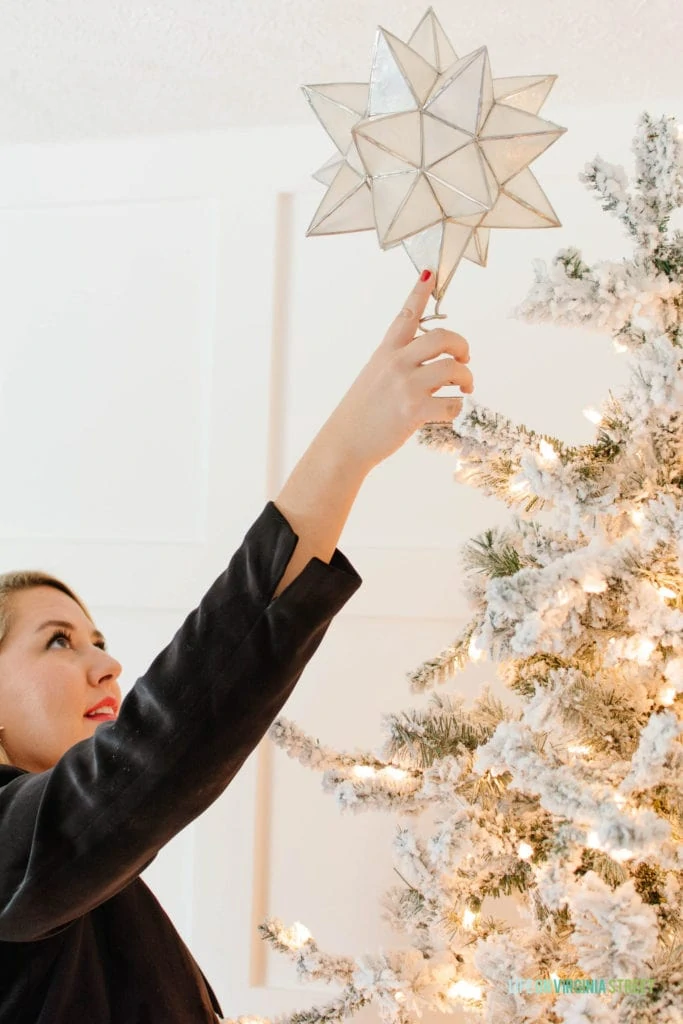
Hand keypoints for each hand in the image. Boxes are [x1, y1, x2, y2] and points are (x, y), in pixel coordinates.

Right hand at [323, 270, 472, 473]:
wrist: (344, 442)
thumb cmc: (361, 412)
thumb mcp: (375, 377)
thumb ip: (404, 366)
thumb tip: (441, 368)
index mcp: (386, 352)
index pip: (407, 314)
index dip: (421, 290)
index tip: (431, 272)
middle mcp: (396, 363)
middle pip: (443, 338)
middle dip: (462, 346)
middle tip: (465, 358)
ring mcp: (406, 386)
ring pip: (453, 369)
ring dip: (466, 378)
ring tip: (465, 387)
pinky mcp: (414, 411)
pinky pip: (452, 403)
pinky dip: (457, 407)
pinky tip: (450, 410)